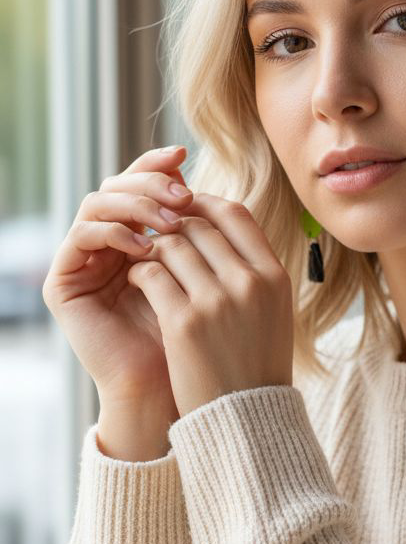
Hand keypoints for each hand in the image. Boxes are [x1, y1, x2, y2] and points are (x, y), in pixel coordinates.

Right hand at [41, 144, 196, 411]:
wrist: (173, 388)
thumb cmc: (196, 336)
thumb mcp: (203, 272)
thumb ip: (196, 230)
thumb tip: (201, 181)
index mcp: (137, 235)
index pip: (140, 184)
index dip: (157, 165)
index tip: (184, 156)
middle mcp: (106, 244)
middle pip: (116, 186)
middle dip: (149, 182)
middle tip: (181, 193)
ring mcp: (83, 262)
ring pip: (97, 204)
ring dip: (135, 204)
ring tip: (170, 220)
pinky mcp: (64, 282)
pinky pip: (81, 236)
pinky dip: (112, 232)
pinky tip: (143, 246)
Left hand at [124, 192, 293, 417]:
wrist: (246, 420)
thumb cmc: (256, 365)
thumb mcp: (272, 312)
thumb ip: (252, 271)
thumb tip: (221, 228)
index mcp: (274, 276)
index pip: (234, 213)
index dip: (203, 204)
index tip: (186, 212)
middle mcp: (249, 282)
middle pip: (199, 225)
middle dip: (173, 227)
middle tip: (158, 239)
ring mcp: (217, 301)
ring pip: (171, 245)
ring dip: (153, 248)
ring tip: (147, 262)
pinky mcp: (184, 323)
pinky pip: (151, 274)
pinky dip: (140, 272)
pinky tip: (138, 283)